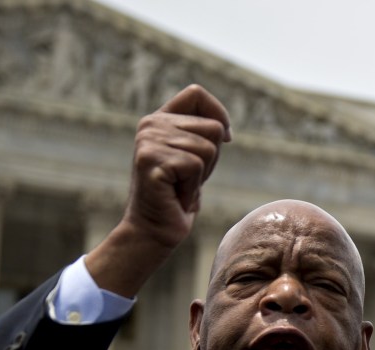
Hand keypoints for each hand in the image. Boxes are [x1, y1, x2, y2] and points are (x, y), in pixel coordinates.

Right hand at [85, 85, 230, 297]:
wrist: (154, 229)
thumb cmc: (178, 195)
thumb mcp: (194, 158)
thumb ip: (202, 134)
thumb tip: (223, 126)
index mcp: (159, 118)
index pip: (197, 94)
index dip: (219, 114)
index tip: (225, 138)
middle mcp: (150, 124)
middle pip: (212, 127)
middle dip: (212, 159)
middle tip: (189, 177)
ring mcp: (148, 141)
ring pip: (207, 149)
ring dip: (201, 176)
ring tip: (181, 186)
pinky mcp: (151, 160)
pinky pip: (196, 166)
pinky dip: (193, 187)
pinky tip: (176, 195)